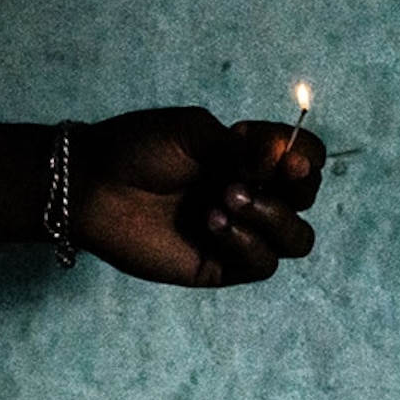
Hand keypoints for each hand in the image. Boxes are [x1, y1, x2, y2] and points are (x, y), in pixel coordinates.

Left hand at [66, 107, 322, 287]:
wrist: (92, 185)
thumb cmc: (138, 148)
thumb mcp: (193, 133)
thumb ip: (244, 147)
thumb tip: (288, 157)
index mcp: (248, 156)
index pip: (304, 157)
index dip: (305, 156)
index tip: (285, 157)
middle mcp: (251, 192)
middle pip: (307, 198)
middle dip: (292, 186)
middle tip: (247, 174)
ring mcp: (240, 232)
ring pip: (297, 238)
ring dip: (271, 216)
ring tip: (225, 198)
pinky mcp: (222, 266)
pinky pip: (263, 264)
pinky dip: (247, 242)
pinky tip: (211, 223)